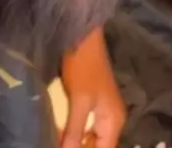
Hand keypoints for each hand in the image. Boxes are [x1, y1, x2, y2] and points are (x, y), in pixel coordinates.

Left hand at [61, 28, 124, 147]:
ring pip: (91, 135)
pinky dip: (74, 129)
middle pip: (98, 145)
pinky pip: (85, 123)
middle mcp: (112, 118)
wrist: (83, 35)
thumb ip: (75, 131)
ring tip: (57, 141)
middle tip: (57, 145)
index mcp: (114, 121)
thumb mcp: (79, 101)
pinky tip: (61, 131)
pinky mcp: (92, 99)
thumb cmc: (83, 67)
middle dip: (80, 147)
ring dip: (76, 140)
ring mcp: (103, 108)